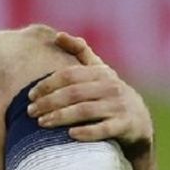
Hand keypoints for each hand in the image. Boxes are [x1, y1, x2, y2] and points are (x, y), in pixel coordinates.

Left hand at [27, 32, 152, 152]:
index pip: (69, 75)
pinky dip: (87, 132)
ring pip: (85, 110)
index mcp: (101, 73)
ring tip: (42, 122)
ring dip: (61, 116)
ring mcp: (119, 106)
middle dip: (49, 102)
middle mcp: (111, 87)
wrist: (139, 121)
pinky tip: (70, 135)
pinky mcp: (126, 126)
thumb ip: (80, 52)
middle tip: (31, 111)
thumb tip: (58, 35)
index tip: (30, 95)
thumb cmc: (108, 93)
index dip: (47, 84)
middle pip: (74, 93)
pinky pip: (105, 129)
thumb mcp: (98, 71)